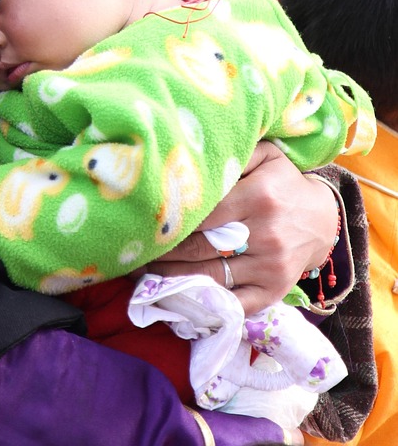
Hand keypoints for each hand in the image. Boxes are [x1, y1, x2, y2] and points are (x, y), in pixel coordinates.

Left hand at [141, 141, 337, 314]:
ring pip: (213, 277)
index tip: (146, 223)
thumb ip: (233, 155)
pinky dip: (208, 306)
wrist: (322, 220)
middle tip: (136, 250)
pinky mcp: (274, 290)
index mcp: (259, 196)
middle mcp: (265, 233)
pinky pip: (237, 304)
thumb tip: (192, 154)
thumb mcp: (265, 156)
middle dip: (166, 252)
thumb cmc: (282, 183)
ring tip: (146, 274)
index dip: (174, 220)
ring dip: (176, 280)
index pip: (205, 212)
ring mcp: (270, 266)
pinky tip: (181, 300)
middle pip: (203, 246)